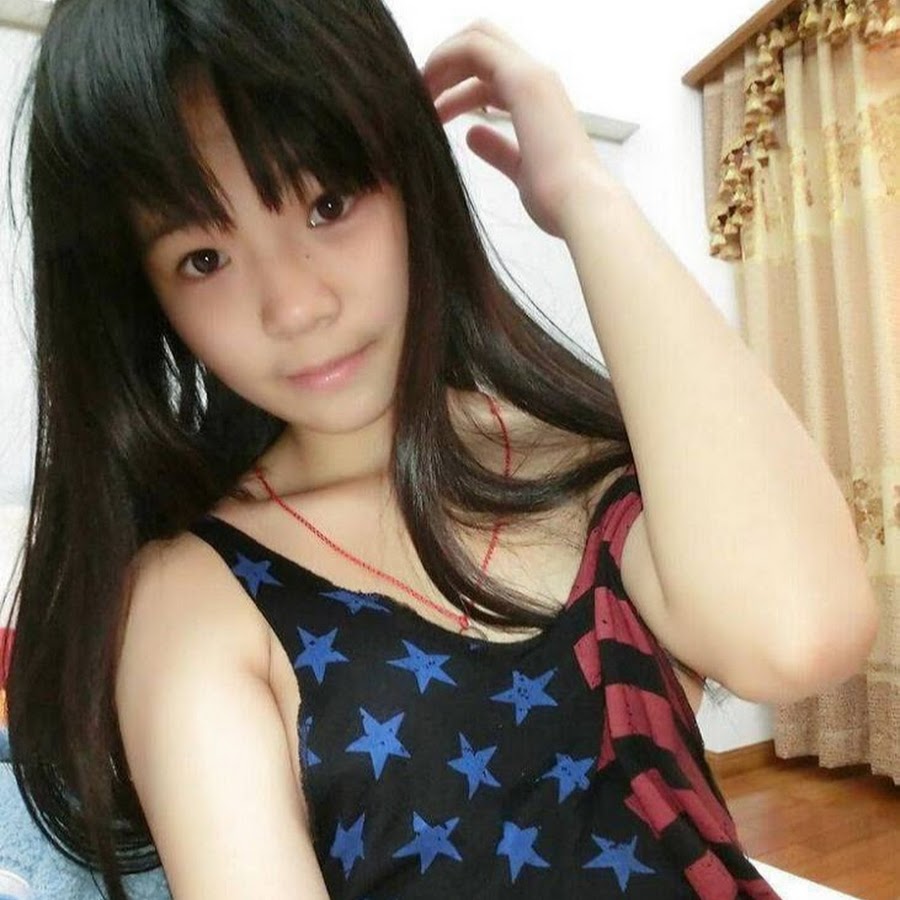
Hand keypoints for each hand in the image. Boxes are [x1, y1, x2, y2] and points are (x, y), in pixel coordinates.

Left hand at [421, 20, 617, 237]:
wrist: (580, 206)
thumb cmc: (557, 199)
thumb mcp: (520, 170)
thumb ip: (498, 149)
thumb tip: (471, 135)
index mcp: (540, 100)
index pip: (491, 72)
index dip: (457, 83)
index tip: (432, 110)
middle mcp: (538, 79)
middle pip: (483, 44)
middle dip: (446, 64)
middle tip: (419, 96)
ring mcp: (532, 75)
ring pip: (476, 39)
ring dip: (439, 63)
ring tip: (415, 97)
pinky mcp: (522, 79)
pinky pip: (471, 48)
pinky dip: (442, 60)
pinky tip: (425, 90)